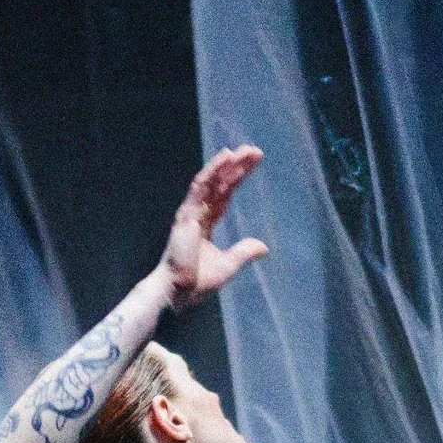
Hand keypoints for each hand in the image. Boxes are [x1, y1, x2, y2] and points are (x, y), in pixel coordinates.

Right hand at [163, 145, 269, 306]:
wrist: (178, 291)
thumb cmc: (196, 281)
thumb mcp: (228, 265)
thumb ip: (243, 252)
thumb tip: (264, 247)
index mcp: (207, 222)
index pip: (225, 194)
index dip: (238, 177)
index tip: (254, 162)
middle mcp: (199, 213)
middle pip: (220, 183)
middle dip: (236, 167)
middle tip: (254, 151)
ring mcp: (192, 212)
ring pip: (211, 181)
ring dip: (226, 164)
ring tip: (244, 150)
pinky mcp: (187, 214)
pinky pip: (201, 186)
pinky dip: (212, 170)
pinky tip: (225, 158)